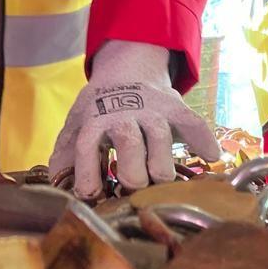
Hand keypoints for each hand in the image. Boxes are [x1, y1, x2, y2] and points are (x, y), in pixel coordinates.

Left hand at [49, 40, 220, 199]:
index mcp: (94, 120)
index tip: (92, 196)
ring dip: (161, 170)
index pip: (87, 147)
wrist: (127, 72)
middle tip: (132, 188)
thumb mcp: (77, 124)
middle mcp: (123, 115)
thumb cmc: (99, 109)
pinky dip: (203, 142)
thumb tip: (58, 182)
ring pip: (161, 146)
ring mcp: (152, 112)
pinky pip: (195, 125)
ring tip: (159, 181)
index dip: (88, 176)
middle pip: (130, 151)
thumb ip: (67, 154)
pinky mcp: (176, 109)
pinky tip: (208, 157)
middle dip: (132, 177)